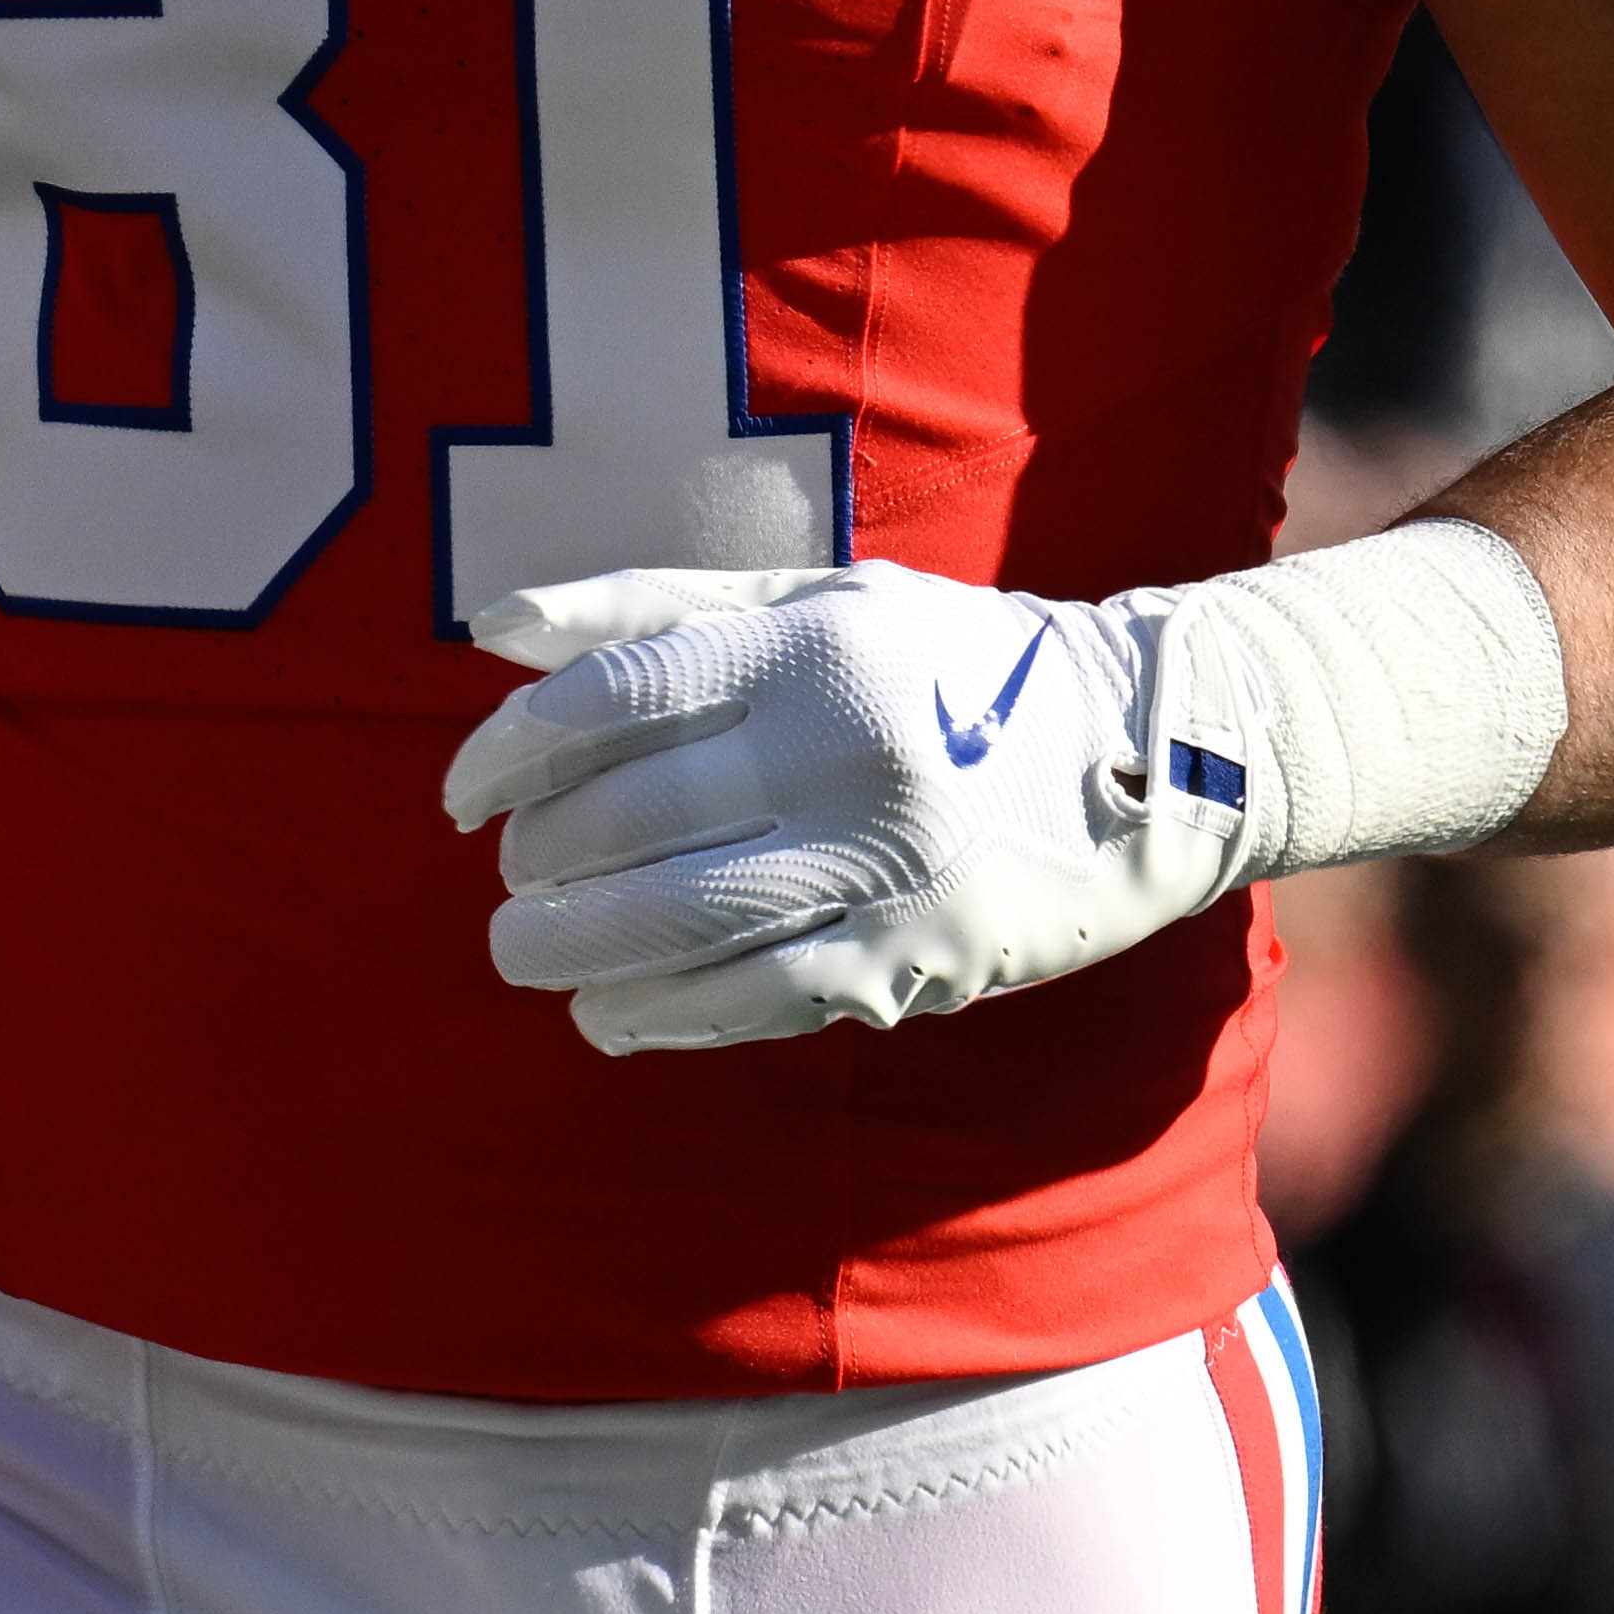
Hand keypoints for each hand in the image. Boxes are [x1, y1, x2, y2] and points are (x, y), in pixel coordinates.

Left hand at [443, 561, 1259, 1052]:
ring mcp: (884, 862)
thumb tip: (492, 631)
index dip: (507, 753)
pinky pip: (756, 1000)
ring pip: (678, 922)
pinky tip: (609, 1013)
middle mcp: (844, 747)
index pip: (611, 700)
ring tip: (528, 949)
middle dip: (538, 862)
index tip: (462, 797)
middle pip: (630, 819)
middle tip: (510, 875)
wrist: (1152, 748)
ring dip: (574, 949)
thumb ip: (653, 609)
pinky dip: (662, 1014)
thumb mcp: (819, 600)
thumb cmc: (952, 663)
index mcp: (813, 646)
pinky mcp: (917, 956)